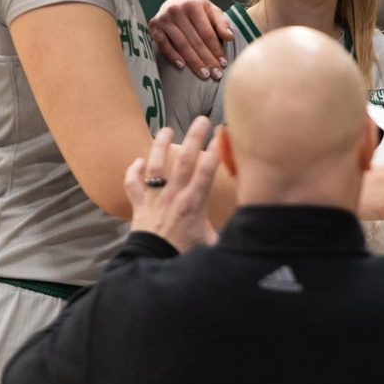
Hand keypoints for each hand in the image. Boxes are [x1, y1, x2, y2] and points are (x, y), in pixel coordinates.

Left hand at [125, 117, 219, 253]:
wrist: (152, 264)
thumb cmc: (183, 255)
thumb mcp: (212, 244)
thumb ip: (229, 234)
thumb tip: (251, 229)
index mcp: (194, 203)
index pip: (208, 170)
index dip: (216, 150)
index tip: (222, 133)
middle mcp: (174, 195)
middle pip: (184, 159)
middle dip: (194, 137)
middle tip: (201, 119)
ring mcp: (154, 198)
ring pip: (155, 165)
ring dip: (160, 145)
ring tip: (166, 130)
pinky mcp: (139, 205)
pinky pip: (132, 184)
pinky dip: (133, 171)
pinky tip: (138, 162)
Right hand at [149, 0, 231, 79]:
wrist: (175, 0)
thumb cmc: (197, 9)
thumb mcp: (211, 10)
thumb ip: (221, 23)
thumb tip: (229, 37)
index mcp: (193, 4)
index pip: (207, 32)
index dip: (216, 49)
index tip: (223, 63)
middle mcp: (176, 10)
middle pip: (195, 41)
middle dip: (207, 59)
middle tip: (216, 74)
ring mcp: (163, 18)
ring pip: (181, 45)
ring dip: (193, 62)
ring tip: (204, 74)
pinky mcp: (154, 26)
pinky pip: (163, 45)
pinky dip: (172, 56)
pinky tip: (182, 66)